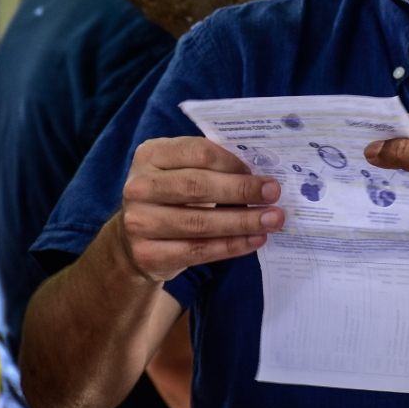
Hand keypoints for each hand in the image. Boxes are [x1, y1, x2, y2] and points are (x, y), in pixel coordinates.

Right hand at [118, 136, 284, 281]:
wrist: (135, 239)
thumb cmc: (172, 196)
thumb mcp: (182, 171)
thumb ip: (213, 167)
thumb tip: (262, 176)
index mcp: (151, 155)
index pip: (198, 153)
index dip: (232, 162)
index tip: (260, 172)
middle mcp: (139, 187)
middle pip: (197, 186)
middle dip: (241, 190)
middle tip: (274, 193)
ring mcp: (139, 222)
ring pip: (199, 222)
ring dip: (242, 221)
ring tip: (272, 219)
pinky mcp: (147, 254)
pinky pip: (197, 250)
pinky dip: (231, 246)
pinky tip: (255, 240)